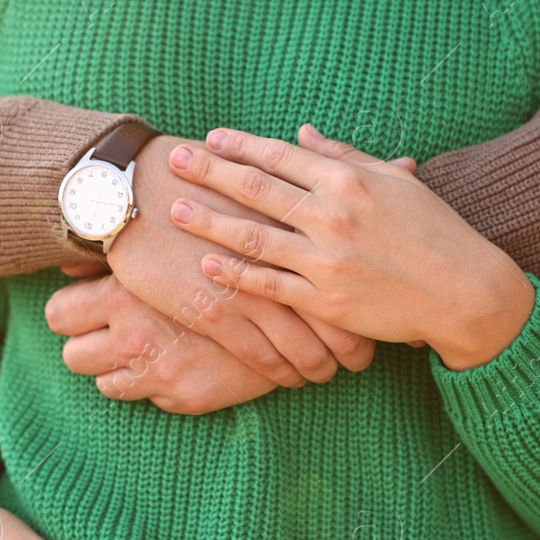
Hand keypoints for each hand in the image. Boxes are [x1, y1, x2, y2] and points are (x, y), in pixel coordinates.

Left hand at [46, 269, 283, 413]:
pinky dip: (156, 385)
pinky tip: (179, 360)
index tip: (82, 310)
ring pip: (104, 384)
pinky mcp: (186, 397)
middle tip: (109, 332)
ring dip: (119, 369)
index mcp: (125, 294)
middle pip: (73, 356)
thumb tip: (67, 269)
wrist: (288, 299)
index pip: (59, 315)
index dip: (69, 313)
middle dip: (88, 345)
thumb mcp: (166, 247)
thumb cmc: (221, 256)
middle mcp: (135, 336)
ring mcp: (160, 371)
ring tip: (146, 346)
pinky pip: (147, 400)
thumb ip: (111, 259)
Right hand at [105, 135, 374, 386]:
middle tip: (362, 362)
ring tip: (325, 376)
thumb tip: (403, 161)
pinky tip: (288, 378)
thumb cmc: (204, 175)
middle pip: (337, 319)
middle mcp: (284, 257)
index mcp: (303, 218)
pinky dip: (281, 373)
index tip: (381, 323)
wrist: (136, 192)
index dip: (370, 307)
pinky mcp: (215, 312)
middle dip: (354, 349)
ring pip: (302, 347)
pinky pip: (262, 358)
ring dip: (318, 368)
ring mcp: (249, 289)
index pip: (353, 276)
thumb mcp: (271, 171)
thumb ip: (329, 175)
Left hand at [167, 125, 536, 370]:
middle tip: (174, 159)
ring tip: (178, 210)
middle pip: (257, 188)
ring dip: (211, 221)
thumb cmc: (434, 231)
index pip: (281, 156)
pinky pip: (271, 284)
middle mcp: (332, 216)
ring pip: (255, 235)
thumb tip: (301, 132)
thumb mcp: (393, 182)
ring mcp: (326, 259)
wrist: (462, 291)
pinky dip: (237, 273)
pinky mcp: (325, 300)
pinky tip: (208, 263)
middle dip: (211, 171)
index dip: (241, 146)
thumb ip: (344, 156)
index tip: (211, 138)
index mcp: (348, 181)